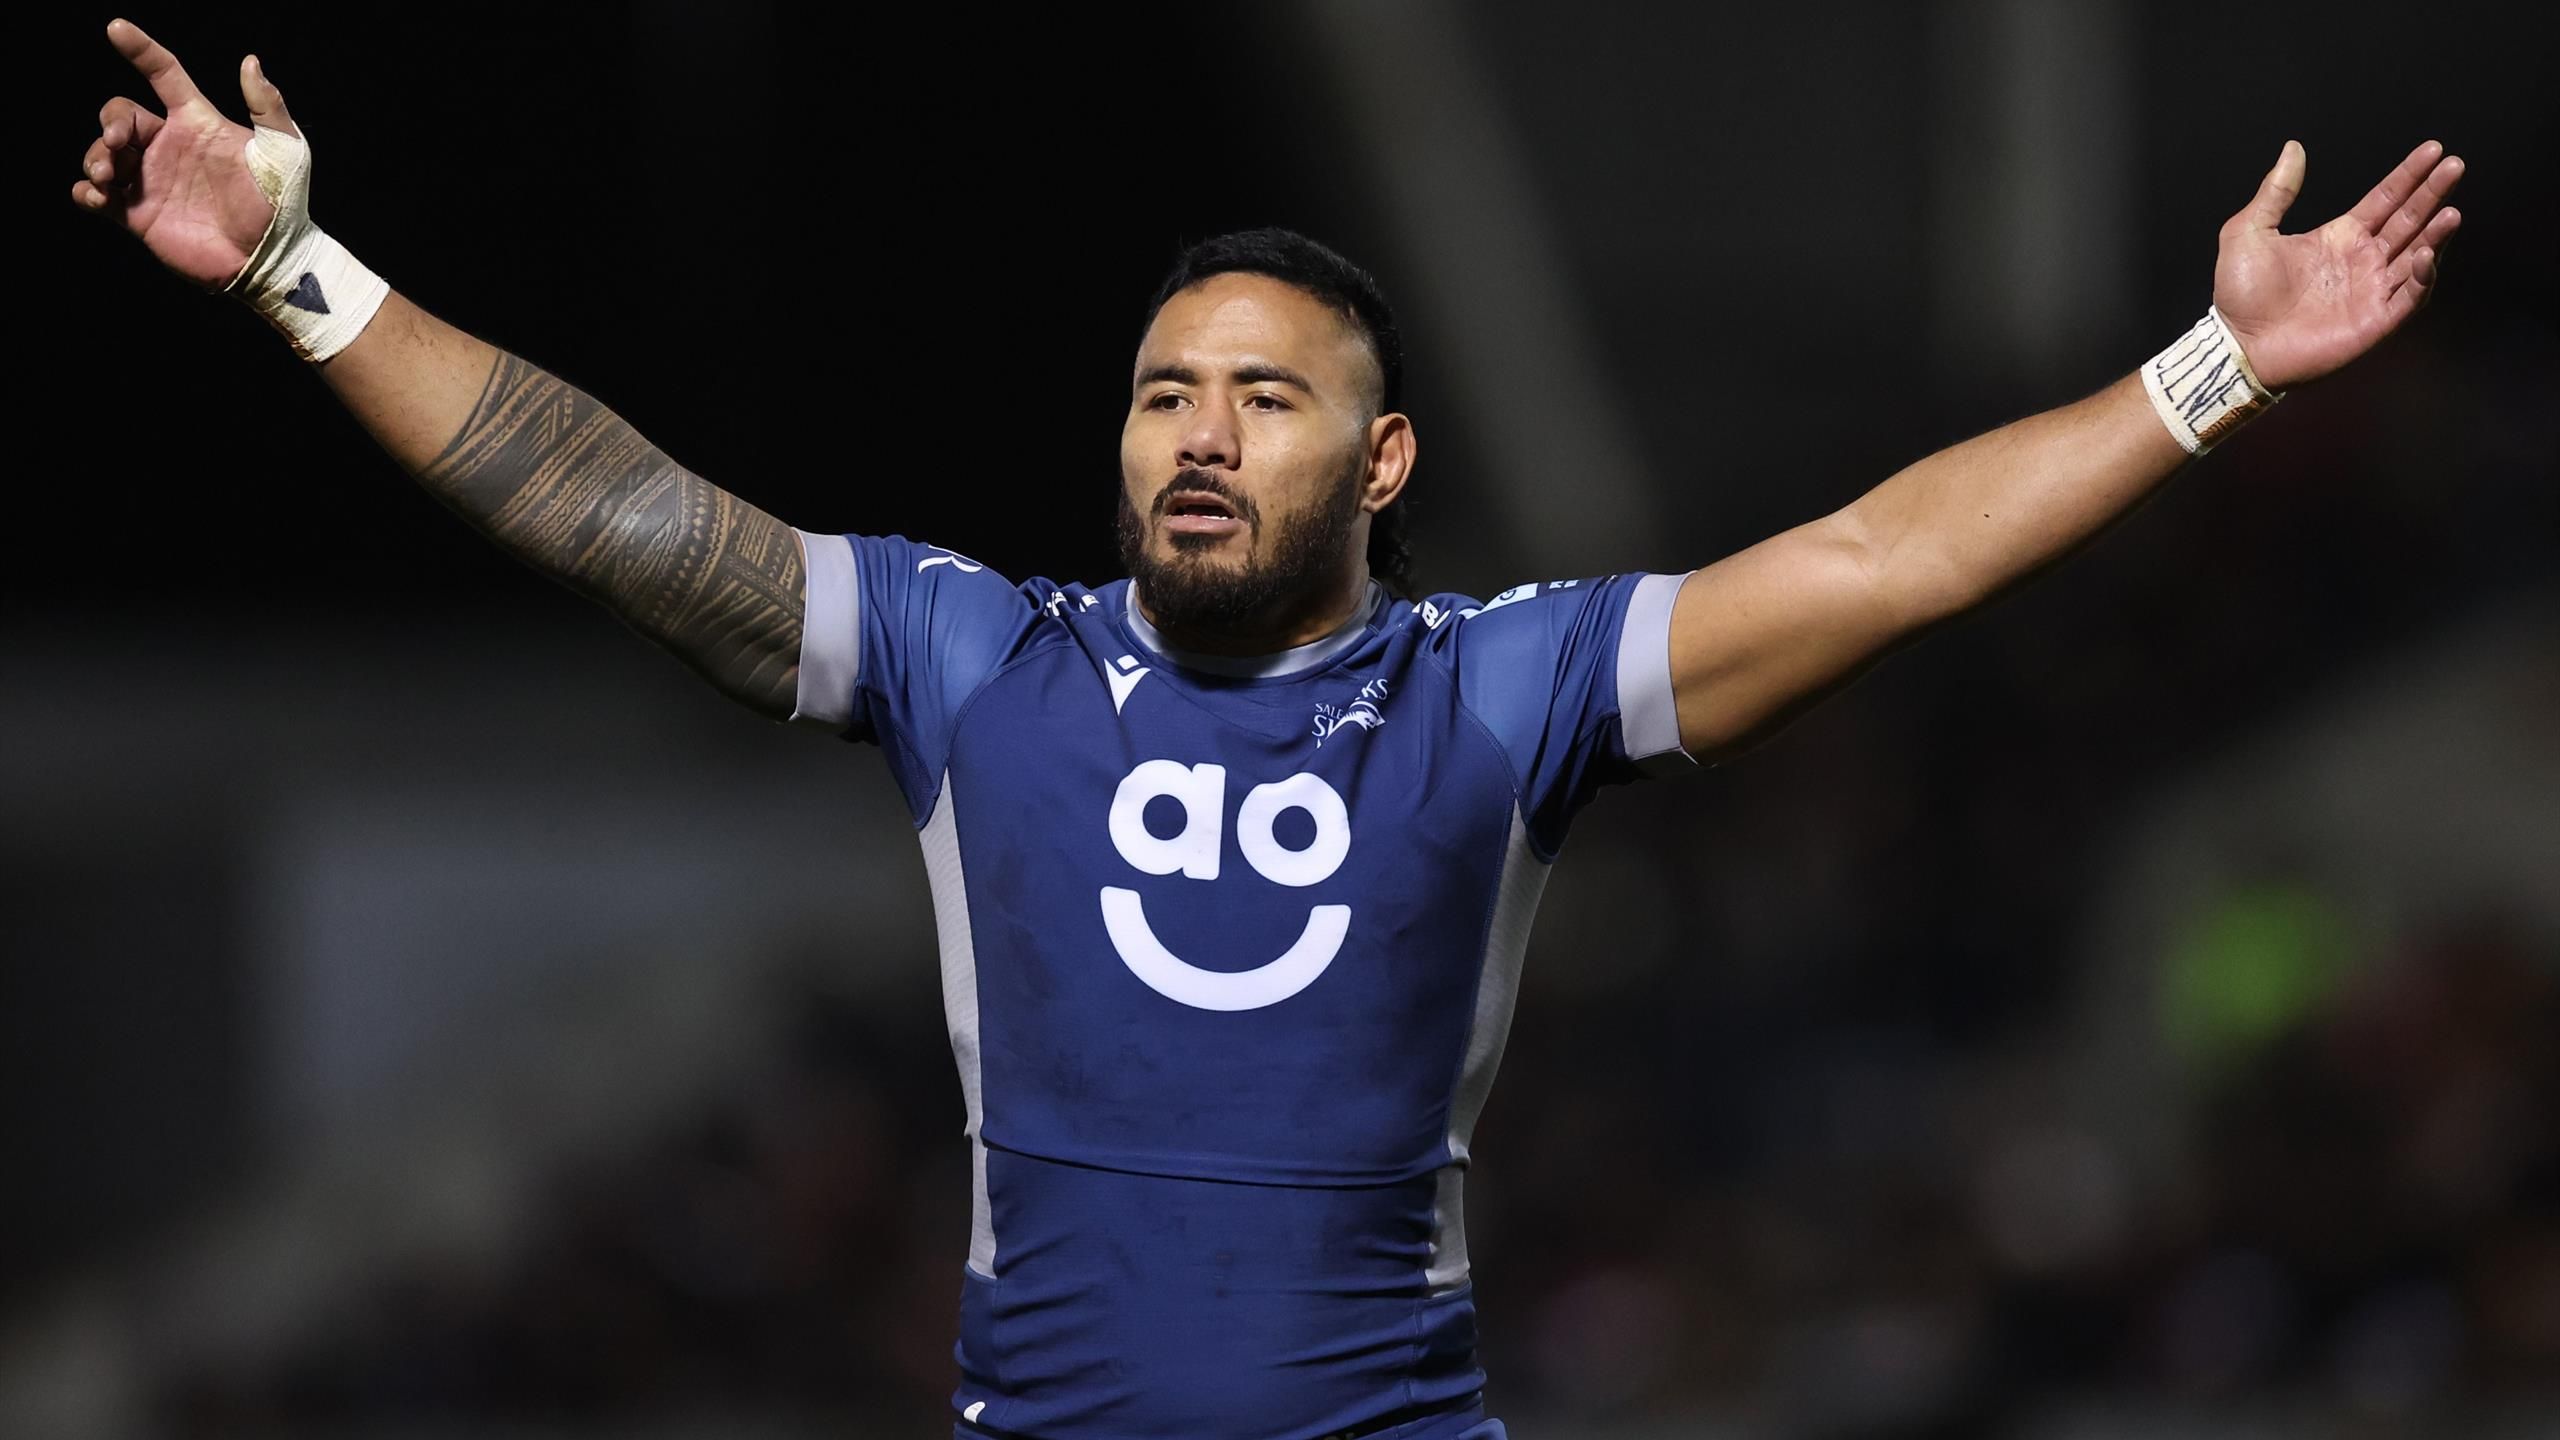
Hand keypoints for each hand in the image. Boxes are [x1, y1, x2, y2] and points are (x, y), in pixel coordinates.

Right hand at [71, 17, 298, 289]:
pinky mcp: (138, 215)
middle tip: (117, 143)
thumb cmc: (282, 202)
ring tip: (107, 176)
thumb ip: (267, 105)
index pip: (163, 74)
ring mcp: (151, 180)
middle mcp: (168, 146)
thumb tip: (251, 61)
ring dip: (94, 156)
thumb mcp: (284, 149)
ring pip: (102, 152)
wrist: (271, 258)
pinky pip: (95, 196)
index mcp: (197, 122)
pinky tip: (97, 196)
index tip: (116, 28)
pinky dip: (85, 191)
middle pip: (120, 114)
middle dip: (109, 122)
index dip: (140, 49)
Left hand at [2212, 139, 2464, 390]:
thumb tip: (2293, 148)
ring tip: (2450, 211)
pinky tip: (2424, 253)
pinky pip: (2409, 296)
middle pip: (2408, 221)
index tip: (2433, 149)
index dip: (2409, 175)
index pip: (2385, 199)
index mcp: (2340, 237)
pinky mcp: (2375, 321)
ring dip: (2435, 234)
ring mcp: (2372, 290)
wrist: (2238, 345)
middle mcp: (2363, 260)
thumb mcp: (2249, 232)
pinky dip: (2421, 276)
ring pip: (2416, 255)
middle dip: (2432, 193)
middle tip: (2455, 165)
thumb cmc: (2240, 294)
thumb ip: (2276, 192)